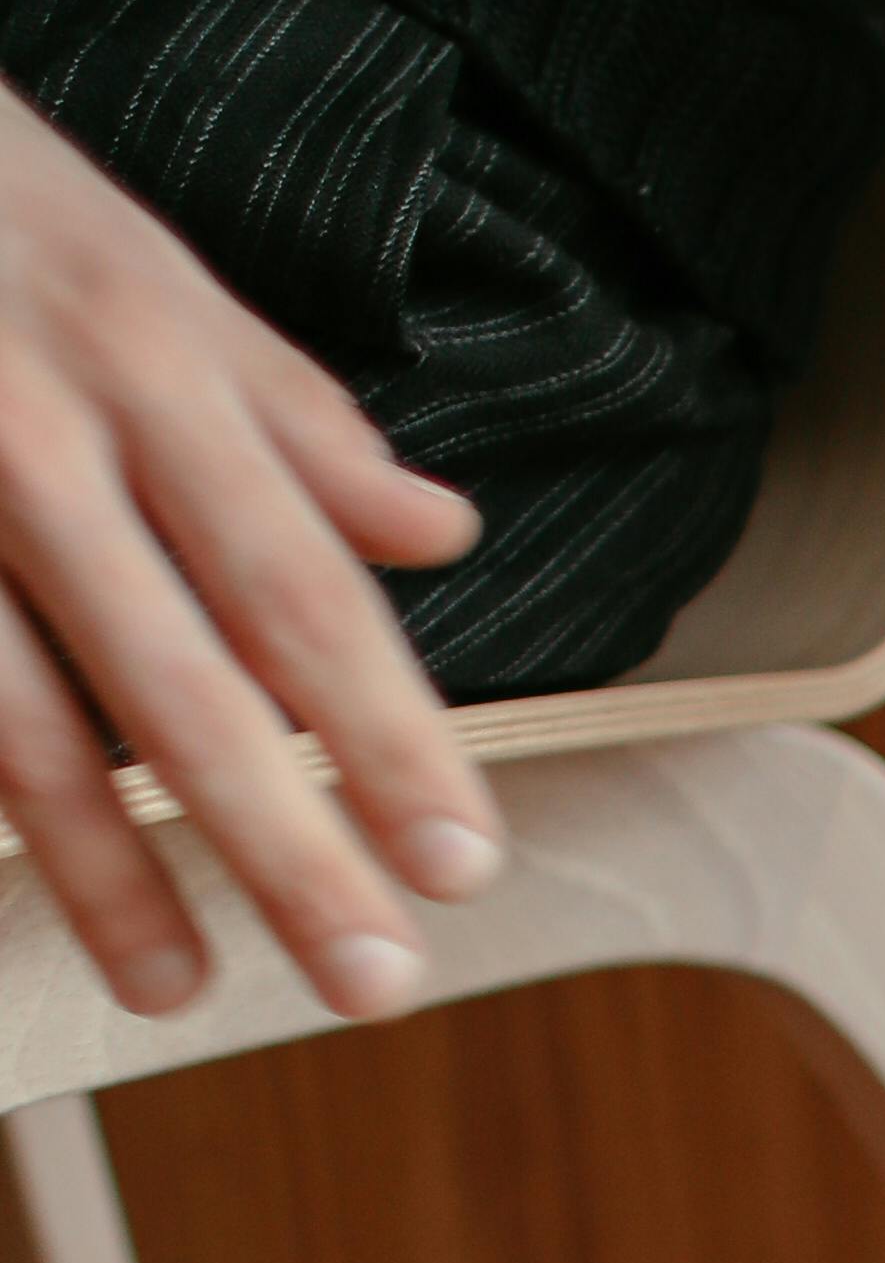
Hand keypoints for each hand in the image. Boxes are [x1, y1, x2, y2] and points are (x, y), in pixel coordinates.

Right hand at [0, 75, 501, 1019]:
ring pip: (19, 713)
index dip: (388, 736)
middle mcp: (43, 433)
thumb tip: (438, 533)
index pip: (303, 587)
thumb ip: (294, 420)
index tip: (462, 863)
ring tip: (174, 987)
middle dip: (284, 842)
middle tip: (370, 977)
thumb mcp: (156, 274)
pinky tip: (20, 891)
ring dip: (106, 864)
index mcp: (157, 367)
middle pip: (187, 674)